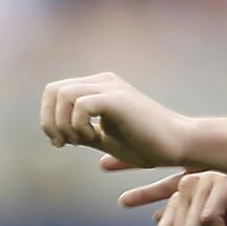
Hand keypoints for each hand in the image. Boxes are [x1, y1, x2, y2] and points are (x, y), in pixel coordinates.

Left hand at [40, 72, 191, 167]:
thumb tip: (54, 134)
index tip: (63, 143)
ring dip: (64, 124)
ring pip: (63, 94)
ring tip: (82, 141)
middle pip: (53, 90)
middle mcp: (104, 81)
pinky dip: (78, 126)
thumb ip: (81, 130)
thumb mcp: (104, 137)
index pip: (54, 92)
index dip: (49, 119)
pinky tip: (95, 138)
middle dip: (50, 121)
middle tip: (65, 143)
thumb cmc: (145, 144)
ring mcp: (111, 87)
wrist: (178, 144)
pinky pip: (81, 105)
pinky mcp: (118, 99)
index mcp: (99, 87)